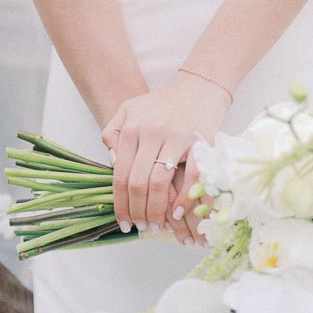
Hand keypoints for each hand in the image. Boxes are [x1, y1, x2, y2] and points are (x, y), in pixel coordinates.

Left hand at [101, 72, 229, 233]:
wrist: (199, 85)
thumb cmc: (164, 103)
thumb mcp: (130, 109)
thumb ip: (113, 132)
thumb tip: (112, 163)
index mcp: (132, 128)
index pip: (120, 175)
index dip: (120, 203)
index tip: (123, 222)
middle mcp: (151, 133)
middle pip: (138, 183)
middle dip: (137, 211)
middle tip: (141, 227)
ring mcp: (176, 137)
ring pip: (159, 183)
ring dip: (157, 211)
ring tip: (157, 225)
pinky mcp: (200, 141)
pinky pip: (191, 176)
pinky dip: (184, 198)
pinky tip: (178, 211)